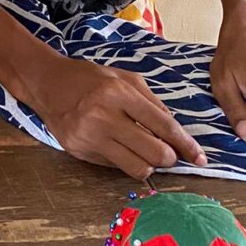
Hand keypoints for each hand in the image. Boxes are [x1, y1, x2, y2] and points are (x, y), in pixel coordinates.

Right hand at [31, 56, 207, 180]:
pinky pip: (114, 167)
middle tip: (169, 154)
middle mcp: (103, 116)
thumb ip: (152, 102)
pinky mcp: (79, 151)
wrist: (45, 83)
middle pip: (154, 152)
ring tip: (145, 152)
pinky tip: (119, 147)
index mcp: (118, 93)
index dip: (185, 144)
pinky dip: (124, 160)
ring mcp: (89, 137)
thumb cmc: (88, 78)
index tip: (199, 157)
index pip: (163, 125)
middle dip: (169, 158)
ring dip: (149, 164)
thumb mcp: (124, 78)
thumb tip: (176, 131)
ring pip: (136, 167)